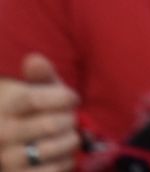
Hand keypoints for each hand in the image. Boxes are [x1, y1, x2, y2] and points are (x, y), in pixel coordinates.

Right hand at [0, 55, 80, 171]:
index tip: (73, 98)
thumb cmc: (35, 111)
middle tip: (70, 119)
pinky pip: (52, 171)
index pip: (33, 100)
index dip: (61, 97)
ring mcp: (7, 159)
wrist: (18, 145)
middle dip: (69, 120)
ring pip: (50, 149)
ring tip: (68, 136)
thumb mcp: (38, 89)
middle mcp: (1, 133)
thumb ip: (40, 75)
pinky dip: (65, 162)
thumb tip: (34, 59)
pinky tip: (63, 155)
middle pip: (49, 125)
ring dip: (69, 141)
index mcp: (5, 107)